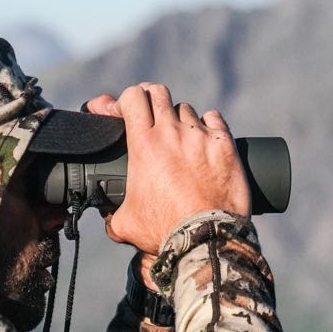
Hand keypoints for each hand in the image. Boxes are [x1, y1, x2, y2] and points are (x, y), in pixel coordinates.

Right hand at [84, 83, 249, 261]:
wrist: (206, 239)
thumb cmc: (165, 231)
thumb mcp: (126, 223)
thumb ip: (112, 215)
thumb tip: (108, 217)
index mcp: (143, 145)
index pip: (132, 97)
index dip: (128, 99)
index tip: (127, 111)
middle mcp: (171, 133)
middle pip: (158, 92)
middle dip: (152, 99)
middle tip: (152, 115)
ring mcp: (200, 136)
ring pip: (186, 109)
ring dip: (180, 119)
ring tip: (181, 140)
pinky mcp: (225, 144)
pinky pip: (214, 119)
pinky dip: (208, 126)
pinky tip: (206, 141)